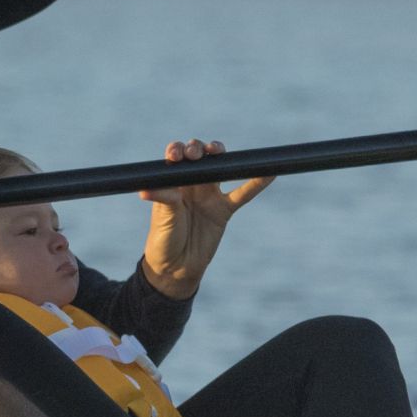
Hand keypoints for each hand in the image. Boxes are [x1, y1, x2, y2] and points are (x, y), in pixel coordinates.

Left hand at [140, 138, 271, 299]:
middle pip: (200, 157)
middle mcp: (191, 185)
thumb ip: (163, 200)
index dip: (178, 151)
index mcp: (173, 183)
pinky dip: (256, 183)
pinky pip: (243, 194)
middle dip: (198, 149)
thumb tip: (147, 190)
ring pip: (221, 169)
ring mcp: (210, 196)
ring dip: (222, 157)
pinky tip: (270, 172)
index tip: (177, 155)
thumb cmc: (164, 239)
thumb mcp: (162, 217)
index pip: (177, 159)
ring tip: (217, 151)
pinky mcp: (224, 210)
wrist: (177, 267)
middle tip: (196, 154)